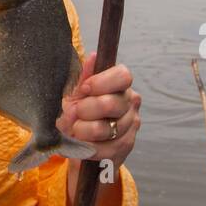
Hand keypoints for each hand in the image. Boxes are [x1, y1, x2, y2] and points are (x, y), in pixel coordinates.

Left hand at [57, 55, 140, 176]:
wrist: (79, 145)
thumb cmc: (77, 114)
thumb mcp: (75, 94)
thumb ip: (84, 77)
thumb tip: (93, 56)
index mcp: (120, 85)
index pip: (123, 76)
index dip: (101, 82)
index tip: (83, 89)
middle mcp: (130, 103)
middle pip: (111, 103)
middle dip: (85, 110)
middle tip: (75, 113)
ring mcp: (131, 126)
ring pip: (104, 129)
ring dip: (82, 130)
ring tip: (75, 129)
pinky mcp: (125, 148)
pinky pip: (102, 148)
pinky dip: (86, 147)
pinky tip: (81, 143)